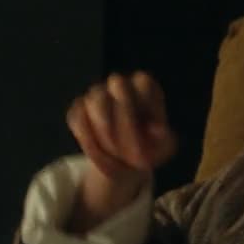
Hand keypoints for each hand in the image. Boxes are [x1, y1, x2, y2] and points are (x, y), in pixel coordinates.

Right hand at [65, 71, 176, 231]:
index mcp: (145, 87)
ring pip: (94, 101)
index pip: (143, 81)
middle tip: (132, 150)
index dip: (148, 104)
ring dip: (105, 134)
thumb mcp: (165, 146)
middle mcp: (118, 84)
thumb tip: (157, 130)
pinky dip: (87, 140)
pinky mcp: (78, 111)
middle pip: (117, 84)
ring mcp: (96, 95)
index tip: (154, 132)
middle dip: (125, 119)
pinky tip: (99, 158)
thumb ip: (166, 138)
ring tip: (117, 158)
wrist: (126, 161)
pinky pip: (77, 119)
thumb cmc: (150, 147)